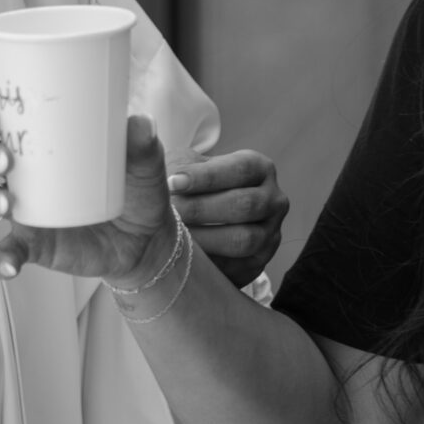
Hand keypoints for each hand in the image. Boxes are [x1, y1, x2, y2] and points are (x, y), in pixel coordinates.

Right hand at [0, 102, 175, 286]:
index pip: (0, 119)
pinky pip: (3, 251)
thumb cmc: (136, 189)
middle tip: (4, 161)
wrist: (144, 240)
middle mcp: (22, 172)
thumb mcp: (143, 164)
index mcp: (41, 142)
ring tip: (4, 205)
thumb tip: (140, 123)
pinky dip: (0, 259)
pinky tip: (10, 265)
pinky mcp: (30, 244)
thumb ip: (142, 144)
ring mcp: (22, 209)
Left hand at [168, 149, 286, 287]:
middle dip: (201, 209)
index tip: (173, 182)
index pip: (240, 169)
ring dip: (205, 239)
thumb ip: (177, 164)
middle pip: (245, 204)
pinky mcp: (259, 263)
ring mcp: (270, 234)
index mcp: (259, 169)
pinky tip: (185, 258)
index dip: (207, 176)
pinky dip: (210, 265)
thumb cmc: (193, 187)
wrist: (203, 224)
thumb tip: (150, 155)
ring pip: (244, 239)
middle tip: (170, 212)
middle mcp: (273, 200)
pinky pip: (238, 268)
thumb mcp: (187, 167)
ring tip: (174, 237)